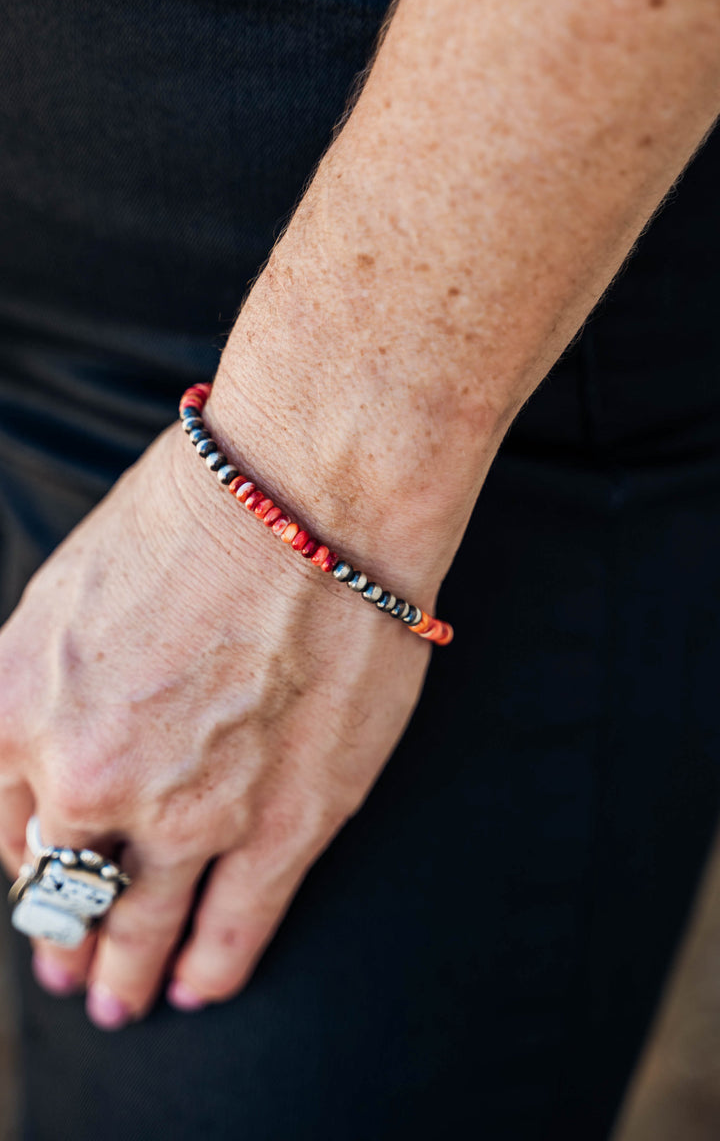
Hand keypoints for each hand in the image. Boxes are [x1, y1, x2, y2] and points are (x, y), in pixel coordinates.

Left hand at [0, 416, 431, 1027]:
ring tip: (119, 1002)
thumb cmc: (190, 518)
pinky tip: (196, 988)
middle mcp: (88, 780)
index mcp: (18, 714)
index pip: (2, 827)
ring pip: (141, 924)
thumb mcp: (63, 593)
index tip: (39, 875)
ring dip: (124, 971)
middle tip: (65, 969)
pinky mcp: (282, 824)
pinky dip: (212, 966)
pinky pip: (236, 924)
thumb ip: (37, 688)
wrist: (308, 506)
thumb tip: (39, 751)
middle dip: (60, 936)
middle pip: (62, 888)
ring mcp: (186, 813)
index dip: (23, 858)